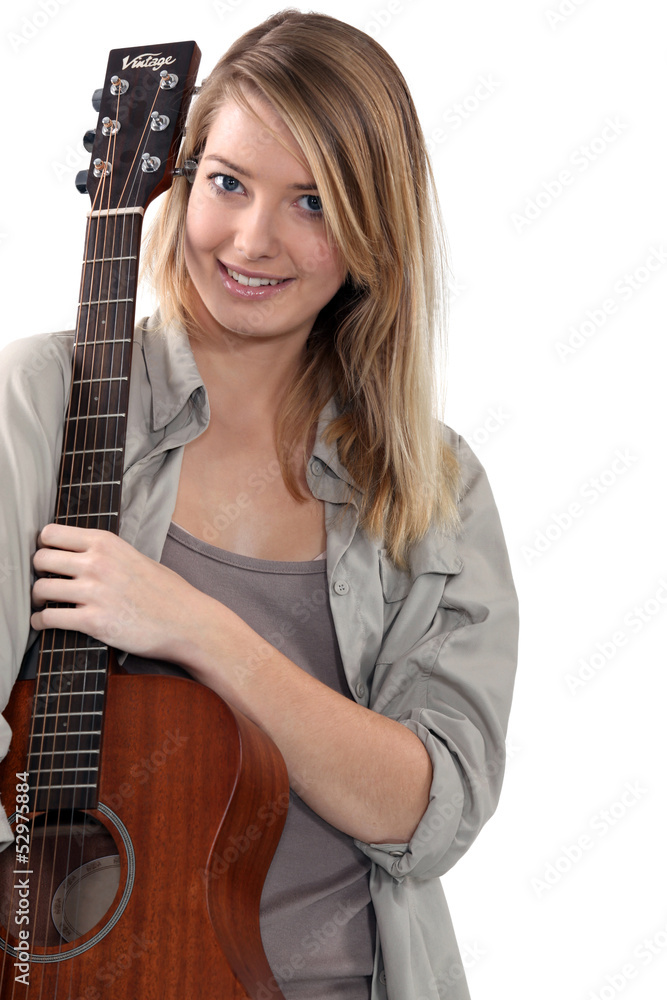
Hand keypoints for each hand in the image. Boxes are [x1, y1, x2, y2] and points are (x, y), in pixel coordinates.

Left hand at [30, 523, 209, 660]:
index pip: (51, 534)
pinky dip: (42, 622)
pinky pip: (50, 618)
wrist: (188, 622)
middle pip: (40, 559)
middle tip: (46, 582)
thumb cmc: (166, 591)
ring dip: (38, 599)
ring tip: (44, 604)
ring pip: (40, 589)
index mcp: (106, 542)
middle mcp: (97, 563)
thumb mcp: (135, 557)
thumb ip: (105, 553)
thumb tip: (77, 555)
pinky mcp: (94, 622)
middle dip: (38, 573)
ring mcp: (95, 592)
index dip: (45, 547)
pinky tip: (45, 623)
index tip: (49, 559)